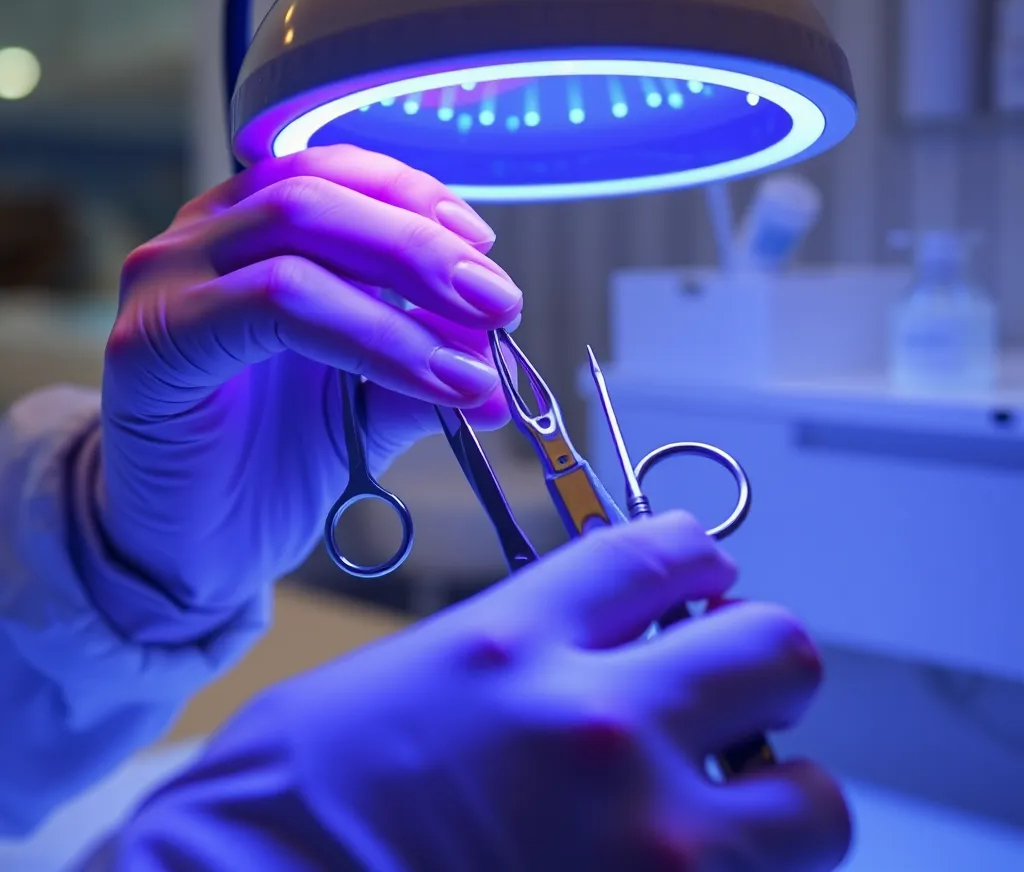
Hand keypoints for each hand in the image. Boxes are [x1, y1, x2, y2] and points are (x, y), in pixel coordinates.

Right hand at [98, 146, 521, 611]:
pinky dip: (372, 336)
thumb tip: (504, 370)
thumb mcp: (366, 404)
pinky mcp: (152, 340)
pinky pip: (274, 304)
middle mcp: (201, 239)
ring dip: (407, 281)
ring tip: (477, 347)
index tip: (485, 249)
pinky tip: (434, 382)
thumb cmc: (271, 464)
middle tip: (500, 301)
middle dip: (424, 241)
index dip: (416, 197)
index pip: (334, 172)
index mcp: (249, 233)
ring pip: (298, 228)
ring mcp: (168, 280)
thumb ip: (424, 366)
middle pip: (320, 190)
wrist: (195, 549)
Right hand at [110, 512, 850, 871]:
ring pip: (815, 802)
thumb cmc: (294, 801)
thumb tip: (603, 650)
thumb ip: (518, 648)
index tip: (705, 582)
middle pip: (775, 648)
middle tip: (732, 699)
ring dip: (782, 801)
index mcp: (516, 642)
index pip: (664, 551)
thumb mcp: (408, 679)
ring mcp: (642, 843)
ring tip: (732, 817)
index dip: (700, 558)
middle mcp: (595, 725)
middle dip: (765, 666)